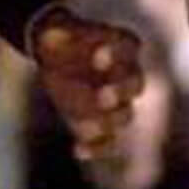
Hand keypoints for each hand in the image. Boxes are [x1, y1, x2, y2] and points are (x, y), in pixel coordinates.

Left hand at [32, 7, 142, 158]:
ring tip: (86, 128)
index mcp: (122, 46)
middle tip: (104, 97)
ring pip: (122, 115)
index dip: (116, 55)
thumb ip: (73, 46)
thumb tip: (95, 57)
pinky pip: (106, 140)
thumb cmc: (62, 42)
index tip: (98, 57)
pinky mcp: (101, 120)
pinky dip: (95, 148)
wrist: (54, 56)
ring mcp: (116, 100)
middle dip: (120, 92)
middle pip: (134, 86)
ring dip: (106, 123)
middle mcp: (126, 73)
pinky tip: (77, 150)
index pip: (128, 48)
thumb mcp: (61, 37)